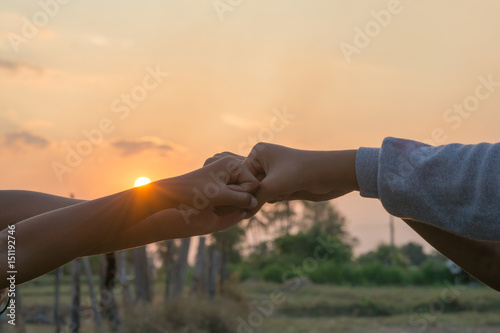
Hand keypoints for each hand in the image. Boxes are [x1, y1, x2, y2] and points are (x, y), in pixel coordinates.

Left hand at [168, 155, 259, 210]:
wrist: (174, 193)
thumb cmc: (195, 192)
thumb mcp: (220, 196)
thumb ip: (241, 199)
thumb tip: (255, 202)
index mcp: (232, 163)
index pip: (253, 183)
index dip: (242, 195)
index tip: (225, 196)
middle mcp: (231, 166)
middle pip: (247, 188)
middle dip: (236, 200)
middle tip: (219, 203)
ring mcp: (226, 173)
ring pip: (240, 194)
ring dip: (230, 203)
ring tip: (215, 204)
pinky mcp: (222, 181)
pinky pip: (232, 194)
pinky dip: (226, 202)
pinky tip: (215, 204)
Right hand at [242, 143, 358, 216]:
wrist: (331, 174)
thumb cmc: (300, 173)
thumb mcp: (272, 187)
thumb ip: (254, 200)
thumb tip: (240, 216)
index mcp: (259, 152)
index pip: (240, 175)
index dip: (246, 189)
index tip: (253, 196)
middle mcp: (265, 160)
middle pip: (250, 185)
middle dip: (260, 193)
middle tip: (276, 191)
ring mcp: (274, 172)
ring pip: (261, 193)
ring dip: (271, 197)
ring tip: (286, 189)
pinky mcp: (283, 183)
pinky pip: (271, 196)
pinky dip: (278, 198)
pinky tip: (291, 192)